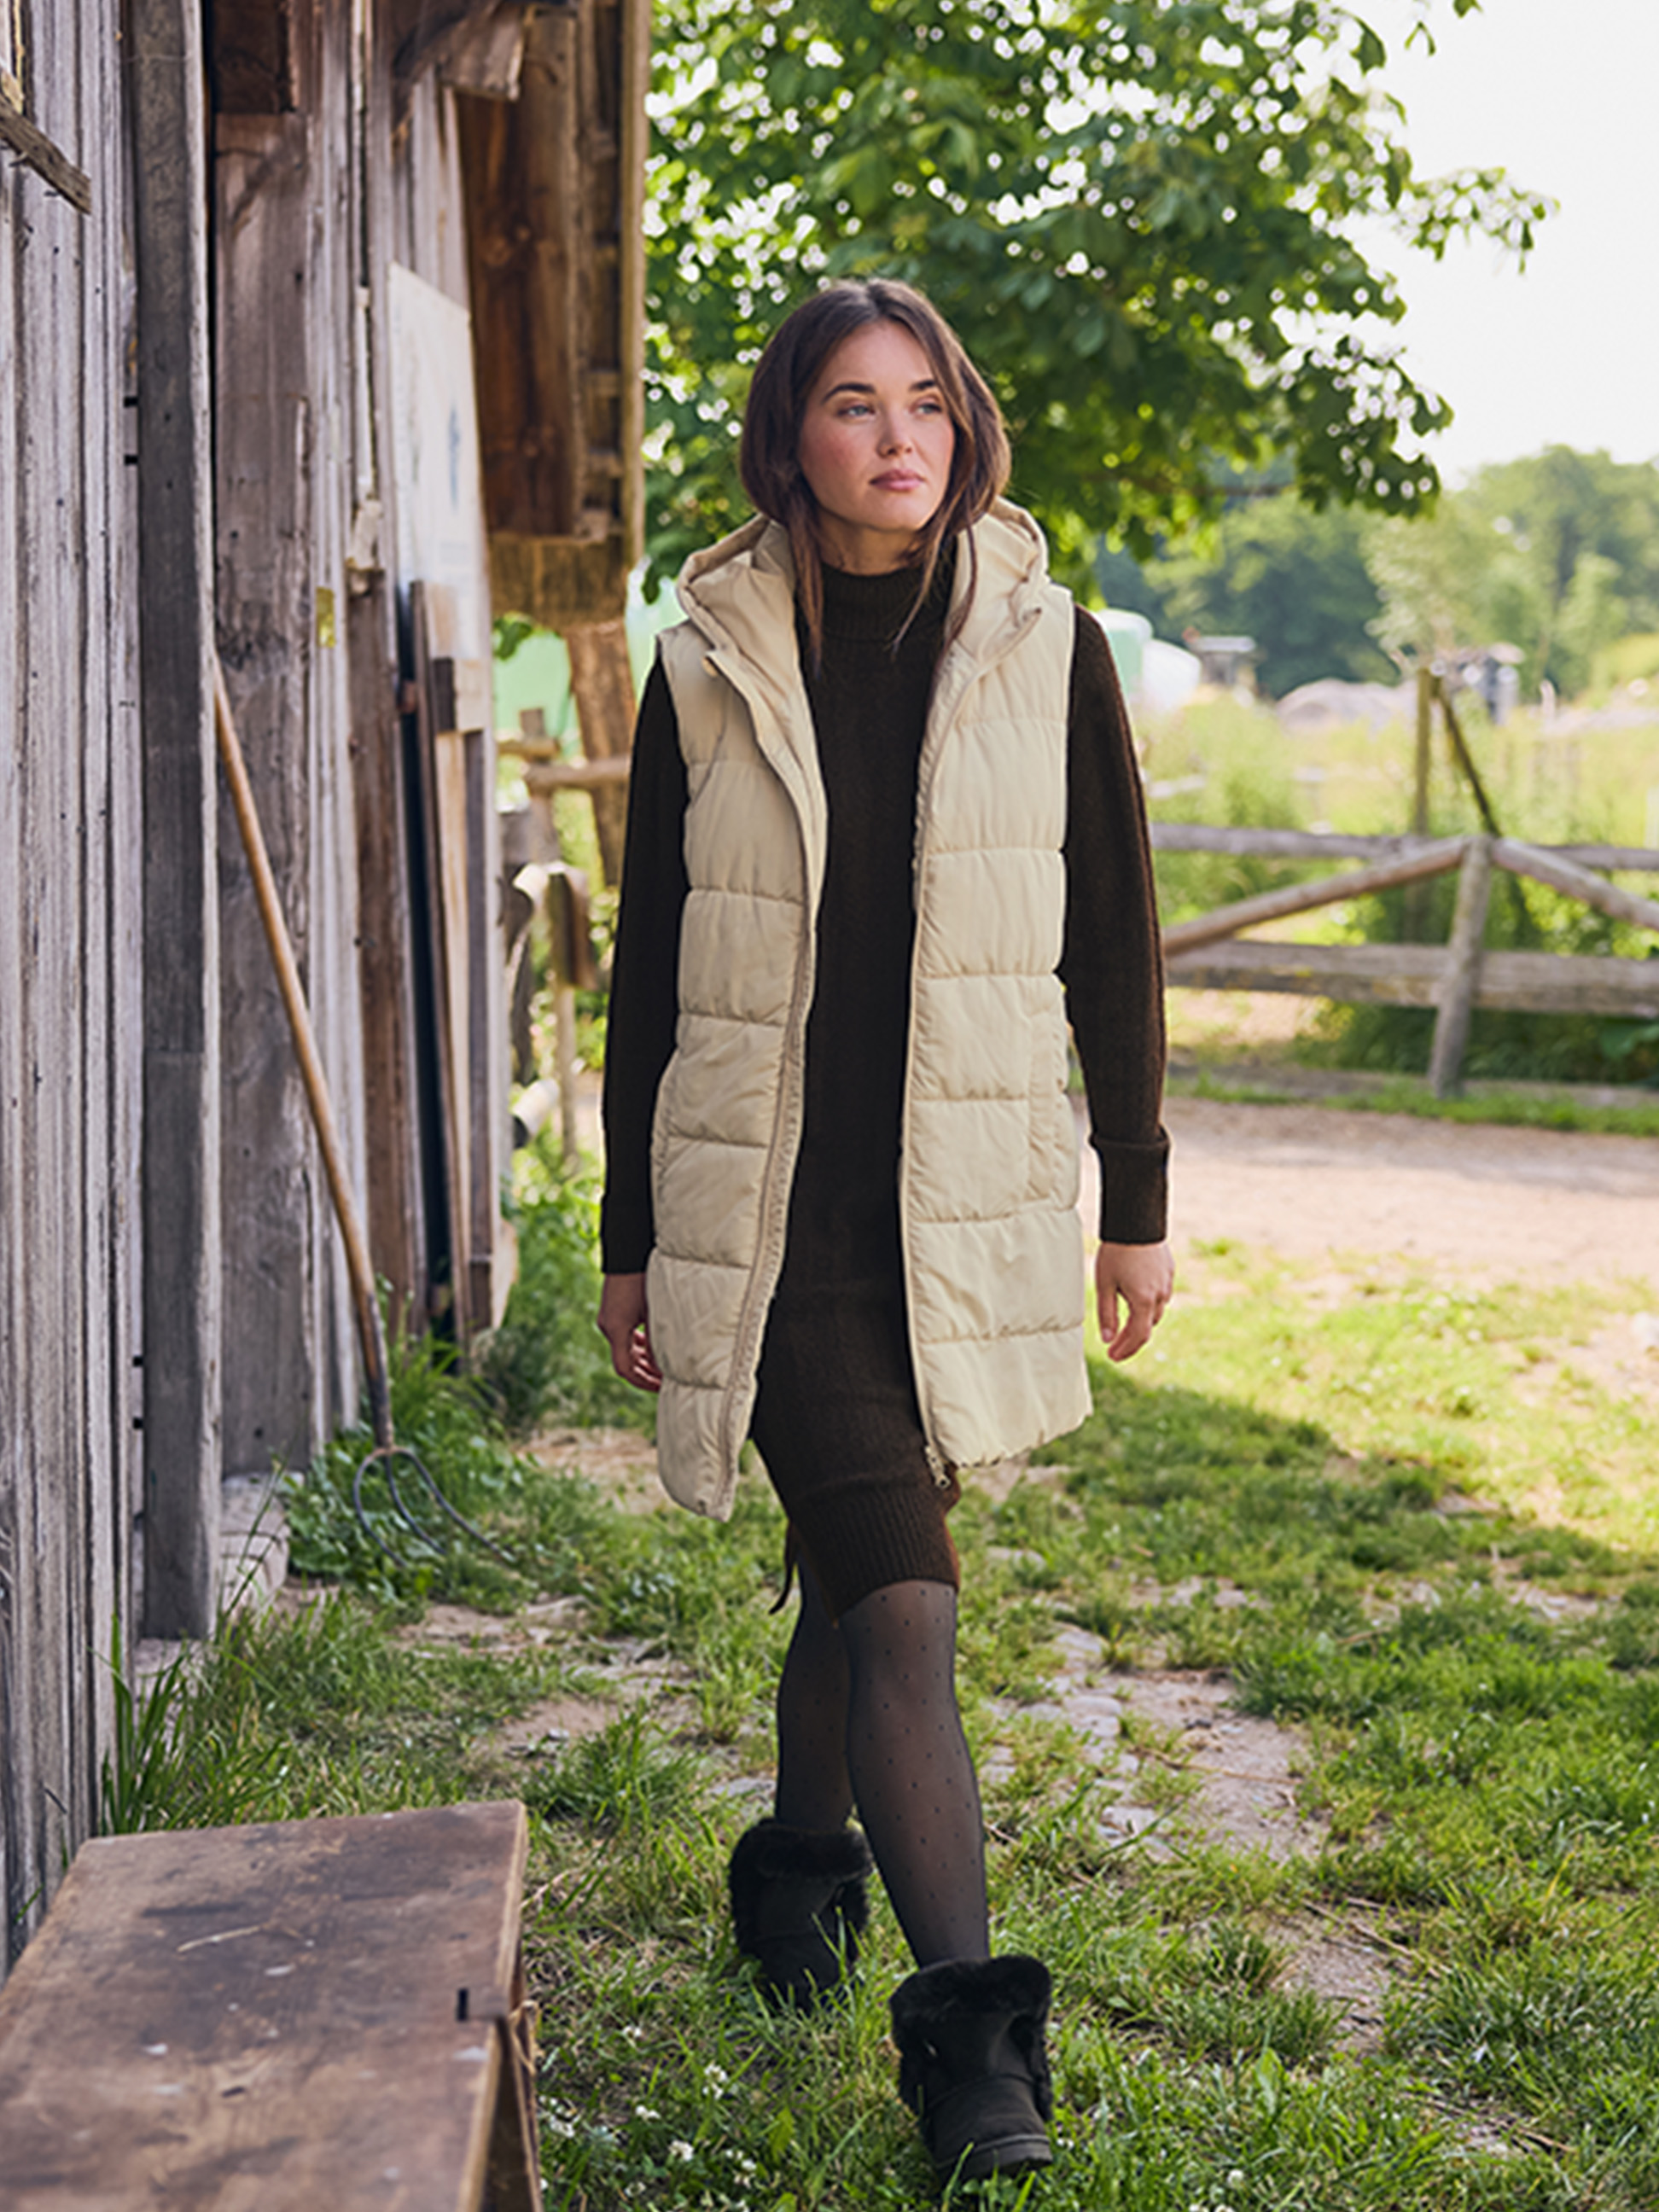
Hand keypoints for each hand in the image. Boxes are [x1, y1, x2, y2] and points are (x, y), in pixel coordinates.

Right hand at [597, 1272, 662, 1392]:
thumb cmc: (644, 1278)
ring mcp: (609, 1317)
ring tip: (663, 1365)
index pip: (625, 1368)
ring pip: (625, 1347)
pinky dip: (638, 1344)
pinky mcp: (613, 1309)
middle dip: (645, 1373)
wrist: (629, 1250)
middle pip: (624, 1360)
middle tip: (665, 1381)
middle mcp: (608, 1325)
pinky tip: (653, 1345)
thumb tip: (664, 1368)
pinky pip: (624, 1334)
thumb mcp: (655, 1312)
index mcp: (616, 1329)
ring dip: (642, 1359)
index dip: (643, 1382)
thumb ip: (658, 1341)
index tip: (661, 1387)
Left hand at [1095, 1239, 1173, 1363]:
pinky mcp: (1168, 1270)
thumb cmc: (1116, 1252)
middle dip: (1131, 1338)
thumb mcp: (1104, 1284)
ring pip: (1155, 1310)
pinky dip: (1148, 1304)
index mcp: (1143, 1301)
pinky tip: (1135, 1300)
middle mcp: (1160, 1294)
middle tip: (1114, 1345)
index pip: (1138, 1336)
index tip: (1112, 1356)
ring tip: (1123, 1325)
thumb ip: (1106, 1314)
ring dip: (1140, 1321)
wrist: (1135, 1221)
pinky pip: (1160, 1294)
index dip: (1126, 1350)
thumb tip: (1108, 1338)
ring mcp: (1167, 1282)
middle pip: (1147, 1326)